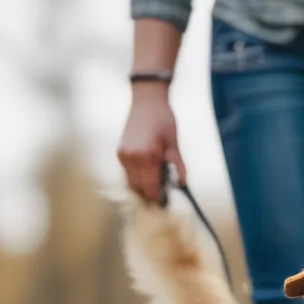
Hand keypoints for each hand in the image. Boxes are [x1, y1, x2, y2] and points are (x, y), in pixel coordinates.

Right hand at [117, 85, 186, 202]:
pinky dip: (136, 178)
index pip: (150, 188)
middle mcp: (132, 158)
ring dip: (142, 188)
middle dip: (150, 195)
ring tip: (155, 184)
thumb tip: (183, 185)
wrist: (146, 100)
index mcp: (148, 156)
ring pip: (131, 184)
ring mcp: (124, 156)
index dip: (158, 198)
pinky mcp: (120, 152)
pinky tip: (147, 173)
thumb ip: (178, 166)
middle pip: (139, 190)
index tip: (165, 203)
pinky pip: (127, 174)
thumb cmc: (163, 120)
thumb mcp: (174, 144)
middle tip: (162, 196)